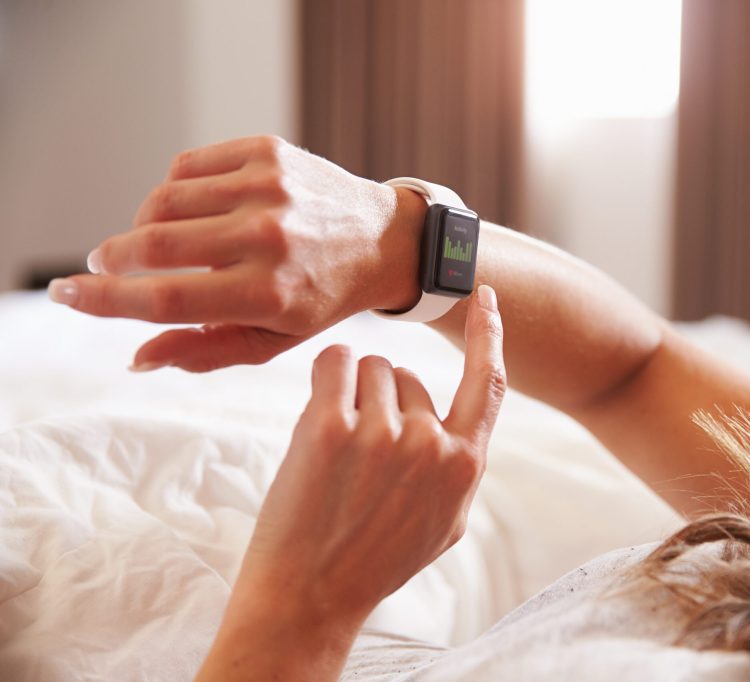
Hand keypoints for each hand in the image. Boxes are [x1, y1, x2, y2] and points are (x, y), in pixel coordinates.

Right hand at [48, 136, 425, 371]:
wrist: (383, 241)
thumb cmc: (321, 297)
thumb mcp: (273, 340)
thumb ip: (203, 351)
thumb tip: (136, 357)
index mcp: (269, 293)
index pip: (163, 298)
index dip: (103, 300)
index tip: (68, 294)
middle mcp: (268, 237)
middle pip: (153, 243)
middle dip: (111, 258)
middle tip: (103, 266)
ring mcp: (268, 187)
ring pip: (163, 200)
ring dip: (143, 224)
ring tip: (156, 242)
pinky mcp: (268, 152)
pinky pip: (187, 166)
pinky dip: (174, 190)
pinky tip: (191, 210)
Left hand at [198, 287, 504, 679]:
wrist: (310, 596)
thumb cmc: (377, 559)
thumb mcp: (444, 523)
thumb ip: (459, 467)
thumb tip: (459, 426)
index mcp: (465, 464)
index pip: (491, 381)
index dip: (490, 333)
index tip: (486, 294)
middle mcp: (430, 443)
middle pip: (409, 374)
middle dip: (383, 399)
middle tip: (359, 455)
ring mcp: (381, 433)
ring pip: (371, 368)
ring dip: (351, 393)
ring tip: (337, 452)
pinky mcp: (329, 427)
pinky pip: (334, 362)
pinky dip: (327, 374)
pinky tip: (320, 412)